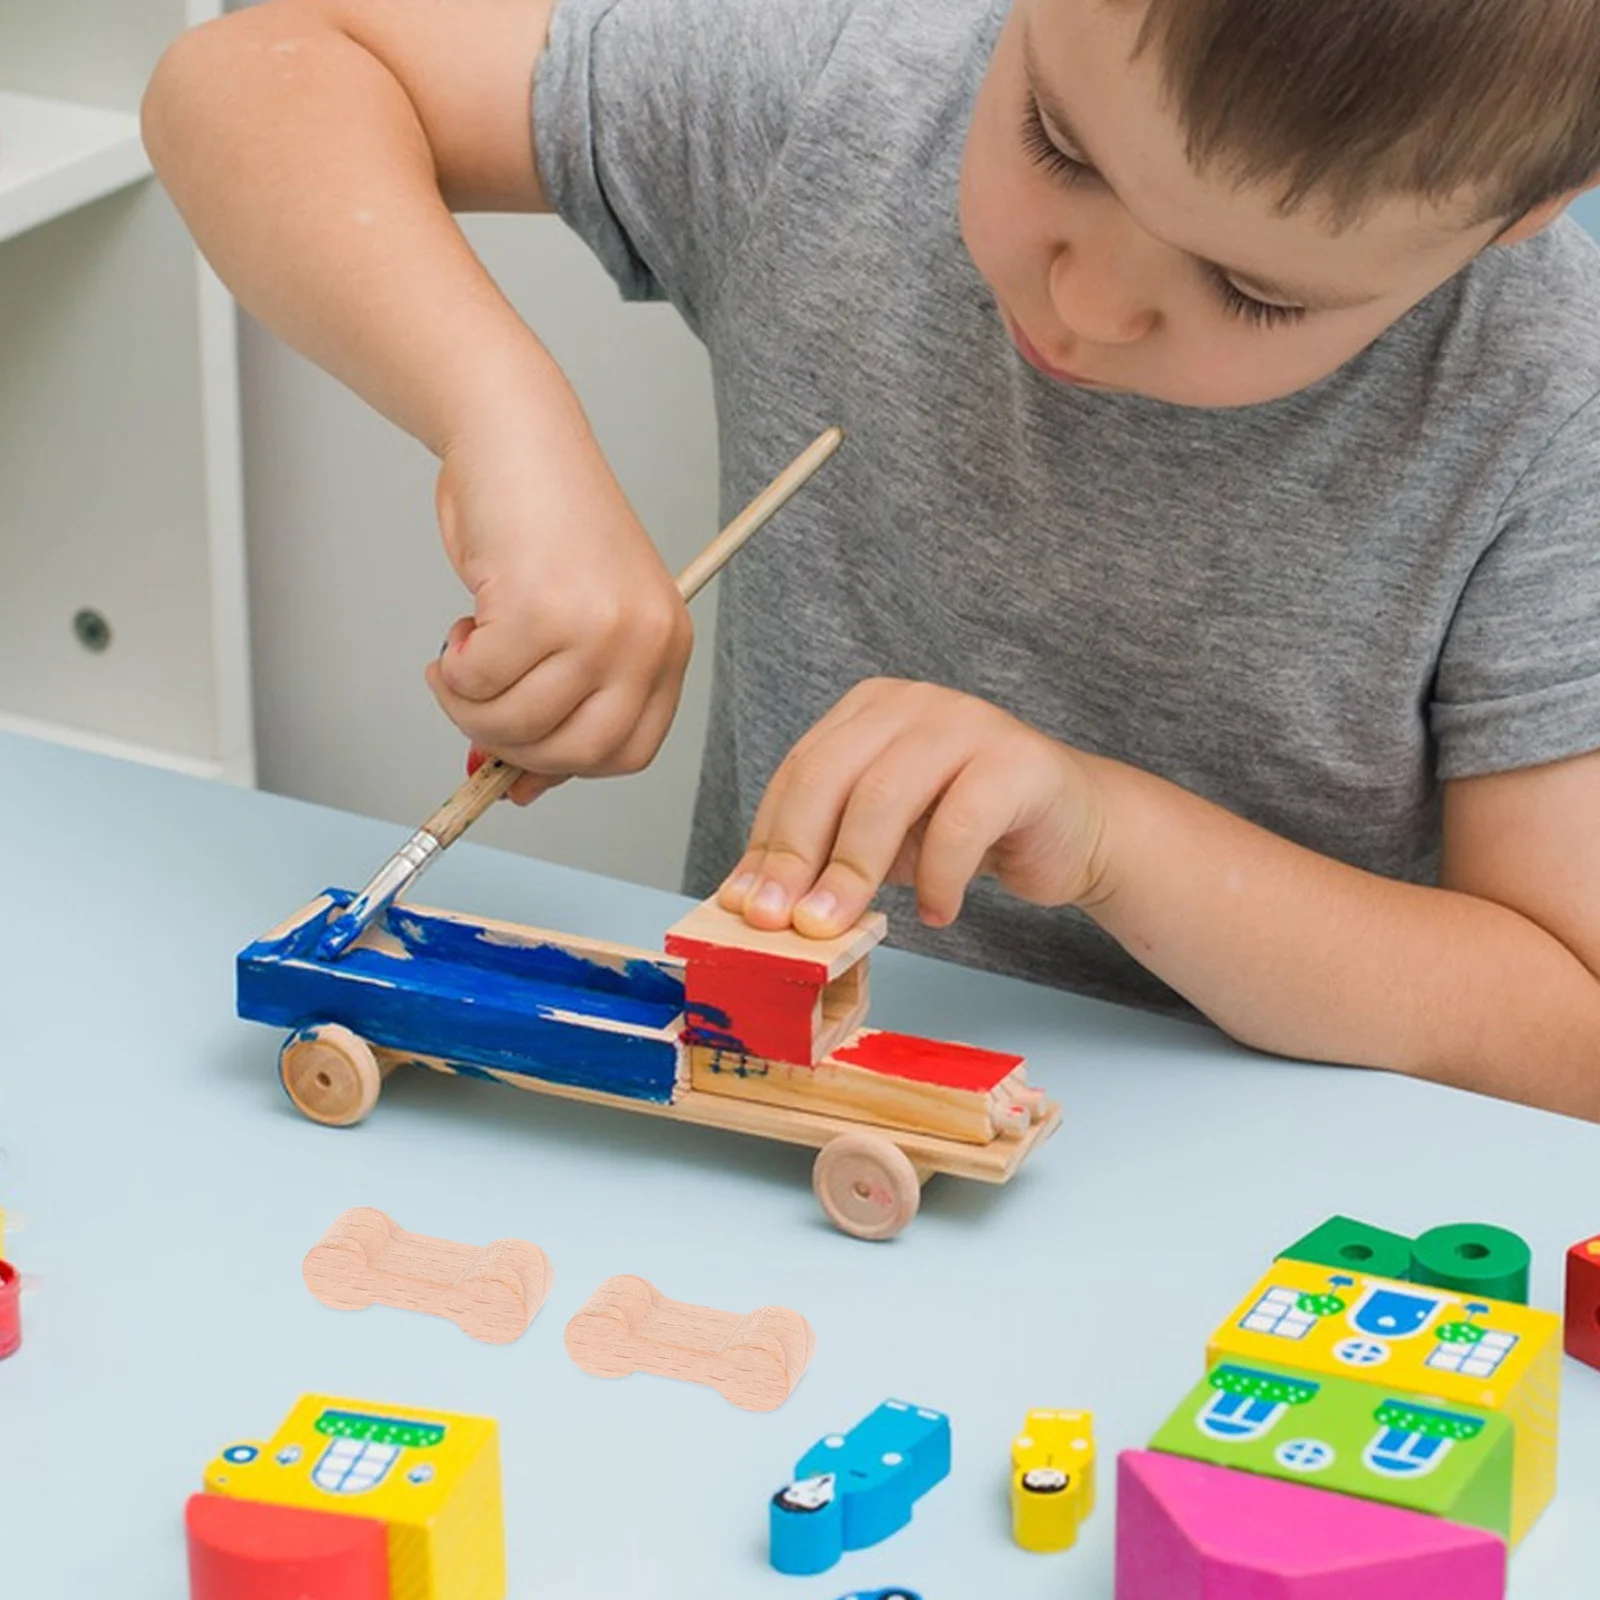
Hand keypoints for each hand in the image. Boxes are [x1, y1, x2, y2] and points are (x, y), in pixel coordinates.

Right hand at [424, 422, 692, 803]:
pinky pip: (478, 685)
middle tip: (477, 709)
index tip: (523, 764)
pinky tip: (458, 633)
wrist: (517, 435)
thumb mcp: (575, 621)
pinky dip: (452, 672)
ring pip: (518, 726)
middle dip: (512, 748)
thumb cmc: (542, 523)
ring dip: (469, 708)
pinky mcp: (538, 610)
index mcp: (666, 644)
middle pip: (576, 754)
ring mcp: (596, 627)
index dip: (568, 768)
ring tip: (461, 661)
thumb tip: (520, 789)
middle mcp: (644, 640)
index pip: (630, 752)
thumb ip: (563, 702)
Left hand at [718, 679, 1110, 937]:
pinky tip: (935, 911)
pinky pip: (959, 825)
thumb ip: (825, 857)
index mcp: (867, 709)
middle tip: (783, 923)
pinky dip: (937, 878)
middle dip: (798, 856)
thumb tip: (755, 907)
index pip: (798, 773)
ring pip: (885, 796)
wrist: (1072, 828)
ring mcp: (967, 723)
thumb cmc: (966, 831)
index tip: (745, 906)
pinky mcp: (1018, 762)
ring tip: (838, 927)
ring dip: (853, 872)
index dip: (767, 842)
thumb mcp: (881, 841)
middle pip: (830, 776)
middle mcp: (912, 703)